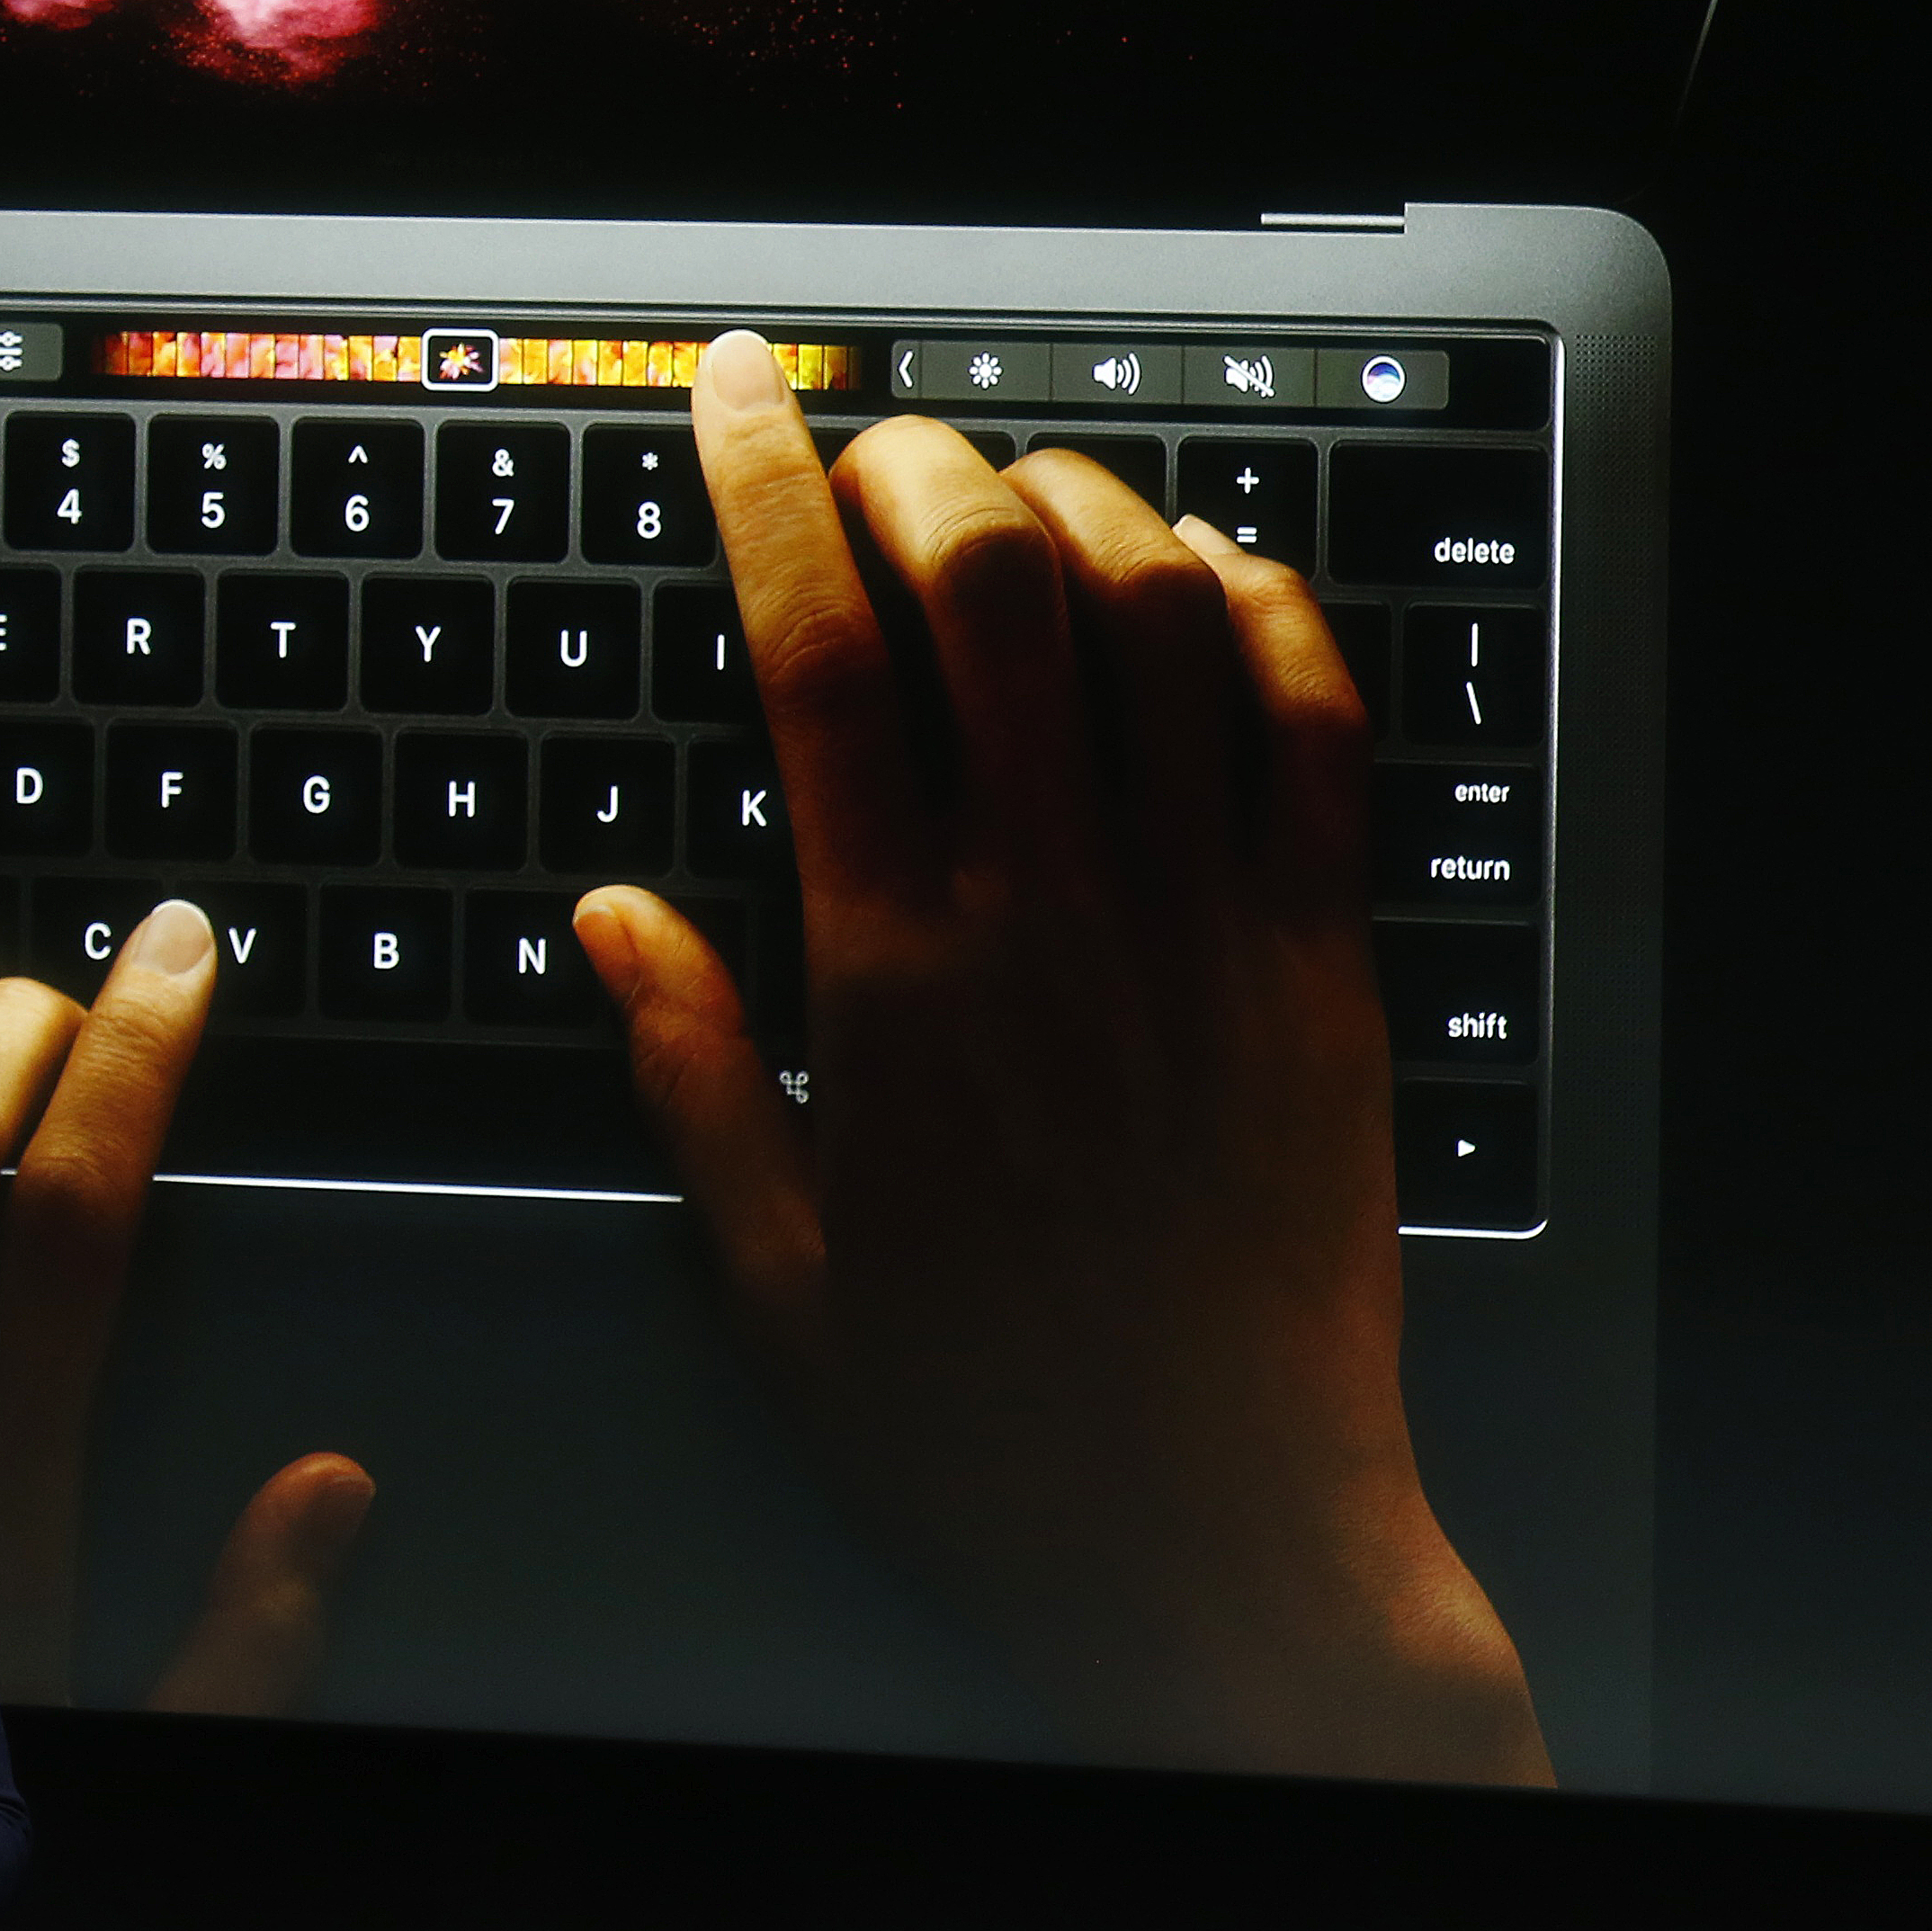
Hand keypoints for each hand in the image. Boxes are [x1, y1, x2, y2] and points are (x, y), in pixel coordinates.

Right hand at [572, 330, 1550, 1785]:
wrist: (1219, 1542)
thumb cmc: (982, 1424)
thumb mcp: (774, 1273)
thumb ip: (687, 1066)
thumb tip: (608, 906)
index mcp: (894, 974)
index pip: (816, 655)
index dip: (766, 486)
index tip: (738, 388)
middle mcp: (1054, 911)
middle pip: (993, 585)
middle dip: (920, 463)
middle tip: (873, 442)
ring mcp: (1205, 920)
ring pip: (1160, 617)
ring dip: (1083, 507)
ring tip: (1020, 498)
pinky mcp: (1323, 958)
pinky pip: (1318, 726)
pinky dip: (1263, 609)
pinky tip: (1201, 577)